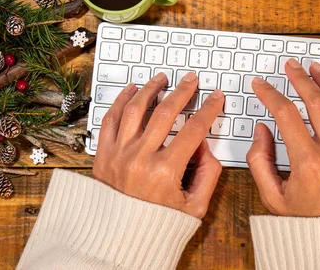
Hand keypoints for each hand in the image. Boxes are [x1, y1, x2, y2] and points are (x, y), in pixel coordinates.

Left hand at [93, 72, 224, 218]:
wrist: (120, 241)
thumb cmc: (158, 225)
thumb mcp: (195, 207)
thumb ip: (207, 173)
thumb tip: (203, 144)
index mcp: (165, 172)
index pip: (193, 129)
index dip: (208, 109)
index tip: (215, 97)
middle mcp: (140, 158)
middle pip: (165, 112)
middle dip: (182, 91)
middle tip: (191, 79)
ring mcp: (118, 155)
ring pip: (135, 109)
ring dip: (150, 89)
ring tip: (161, 78)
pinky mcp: (103, 155)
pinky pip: (110, 120)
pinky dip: (121, 101)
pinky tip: (131, 90)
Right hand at [247, 59, 319, 216]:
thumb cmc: (307, 223)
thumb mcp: (273, 198)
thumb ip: (261, 162)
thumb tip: (262, 131)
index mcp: (307, 162)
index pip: (285, 115)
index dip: (270, 94)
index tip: (261, 85)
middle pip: (316, 102)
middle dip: (300, 79)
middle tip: (290, 67)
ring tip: (316, 69)